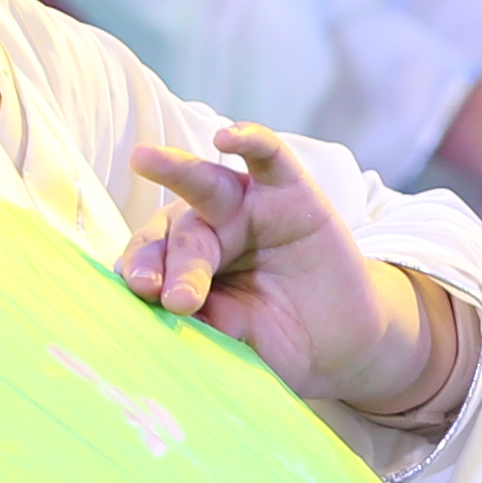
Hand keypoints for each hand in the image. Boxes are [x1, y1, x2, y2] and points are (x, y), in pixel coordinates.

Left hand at [121, 127, 458, 414]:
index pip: (148, 260)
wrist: (341, 345)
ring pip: (207, 185)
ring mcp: (249, 209)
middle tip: (181, 301)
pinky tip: (227, 137)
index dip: (140, 270)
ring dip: (176, 169)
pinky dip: (250, 142)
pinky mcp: (293, 193)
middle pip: (179, 234)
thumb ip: (202, 323)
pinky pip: (269, 158)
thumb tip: (168, 313)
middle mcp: (208, 232)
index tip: (144, 293)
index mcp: (180, 267)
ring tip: (146, 160)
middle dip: (177, 265)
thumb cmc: (274, 342)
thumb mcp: (231, 341)